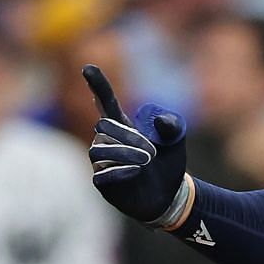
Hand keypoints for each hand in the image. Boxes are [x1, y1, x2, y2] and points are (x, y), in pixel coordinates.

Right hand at [83, 64, 188, 223]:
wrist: (169, 195)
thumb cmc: (168, 163)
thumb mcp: (176, 140)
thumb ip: (171, 125)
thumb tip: (159, 120)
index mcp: (123, 126)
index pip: (105, 101)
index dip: (98, 85)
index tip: (87, 67)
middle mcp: (108, 141)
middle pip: (102, 127)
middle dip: (126, 136)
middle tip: (151, 152)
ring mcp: (102, 162)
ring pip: (98, 149)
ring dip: (125, 154)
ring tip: (146, 162)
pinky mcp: (102, 182)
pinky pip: (101, 173)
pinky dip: (119, 172)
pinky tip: (136, 174)